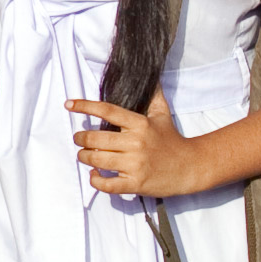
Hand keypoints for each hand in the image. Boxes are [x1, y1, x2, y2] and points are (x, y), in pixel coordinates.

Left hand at [67, 95, 206, 197]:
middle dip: (81, 139)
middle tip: (79, 139)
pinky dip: (95, 179)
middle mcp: (136, 143)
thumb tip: (151, 78)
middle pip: (95, 139)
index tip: (69, 105)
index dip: (85, 107)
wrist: (191, 167)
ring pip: (96, 159)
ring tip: (84, 155)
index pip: (107, 111)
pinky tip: (94, 174)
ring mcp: (135, 164)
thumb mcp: (163, 115)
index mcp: (140, 124)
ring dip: (84, 157)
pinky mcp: (135, 183)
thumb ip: (154, 97)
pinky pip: (106, 183)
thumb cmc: (172, 140)